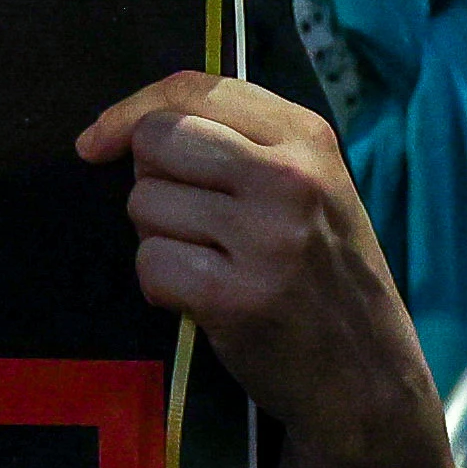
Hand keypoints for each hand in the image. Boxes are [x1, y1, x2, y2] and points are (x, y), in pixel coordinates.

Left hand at [74, 71, 442, 463]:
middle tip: (188, 222)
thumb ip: (239, 143)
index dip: (130, 110)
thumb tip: (129, 127)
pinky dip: (161, 286)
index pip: (193, 88)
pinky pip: (150, 264)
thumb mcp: (312, 186)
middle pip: (156, 140)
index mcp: (307, 137)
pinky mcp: (235, 298)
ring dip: (159, 238)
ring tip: (208, 263)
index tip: (96, 143)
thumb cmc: (327, 277)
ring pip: (145, 203)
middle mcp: (288, 177)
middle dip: (151, 181)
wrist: (370, 379)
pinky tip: (200, 300)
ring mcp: (265, 238)